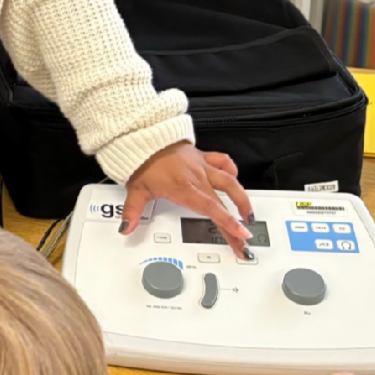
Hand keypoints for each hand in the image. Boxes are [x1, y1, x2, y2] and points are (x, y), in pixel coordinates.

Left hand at [121, 143, 251, 254]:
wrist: (144, 136)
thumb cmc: (142, 161)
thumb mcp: (136, 189)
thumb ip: (132, 212)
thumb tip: (126, 228)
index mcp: (184, 188)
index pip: (212, 209)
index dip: (228, 223)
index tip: (241, 234)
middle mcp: (197, 177)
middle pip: (223, 203)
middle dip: (236, 223)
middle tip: (243, 238)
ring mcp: (202, 166)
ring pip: (230, 181)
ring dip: (242, 198)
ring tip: (248, 213)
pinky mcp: (202, 156)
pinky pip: (223, 161)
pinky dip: (231, 170)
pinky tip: (235, 177)